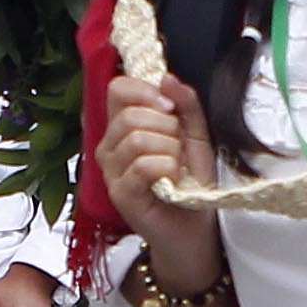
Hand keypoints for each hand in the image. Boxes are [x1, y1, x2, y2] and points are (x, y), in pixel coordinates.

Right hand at [96, 72, 225, 275]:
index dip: (146, 91)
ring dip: (170, 150)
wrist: (194, 228)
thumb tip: (167, 78)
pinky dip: (167, 167)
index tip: (170, 108)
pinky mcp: (120, 194)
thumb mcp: (195, 135)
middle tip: (178, 150)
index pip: (118, 89)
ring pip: (137, 139)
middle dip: (167, 128)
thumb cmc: (190, 183)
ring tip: (177, 167)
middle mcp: (110, 147)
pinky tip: (173, 179)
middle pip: (130, 115)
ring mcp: (112, 172)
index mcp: (123, 127)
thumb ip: (186, 105)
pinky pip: (143, 165)